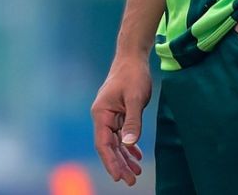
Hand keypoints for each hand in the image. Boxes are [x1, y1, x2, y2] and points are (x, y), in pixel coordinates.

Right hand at [90, 55, 149, 185]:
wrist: (133, 57)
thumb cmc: (132, 75)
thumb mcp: (135, 98)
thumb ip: (133, 121)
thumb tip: (129, 144)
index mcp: (101, 114)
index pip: (103, 143)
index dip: (110, 161)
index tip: (119, 176)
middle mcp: (103, 117)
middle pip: (109, 146)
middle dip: (119, 164)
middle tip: (131, 180)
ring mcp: (110, 115)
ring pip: (116, 142)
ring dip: (125, 157)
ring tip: (136, 173)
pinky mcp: (119, 113)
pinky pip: (122, 134)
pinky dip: (129, 145)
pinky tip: (136, 155)